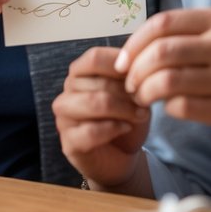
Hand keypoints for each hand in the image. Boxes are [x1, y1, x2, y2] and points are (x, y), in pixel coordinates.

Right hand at [53, 47, 149, 188]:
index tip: (142, 76)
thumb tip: (137, 63)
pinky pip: (91, 131)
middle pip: (98, 81)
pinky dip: (114, 128)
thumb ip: (131, 74)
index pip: (95, 57)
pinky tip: (126, 128)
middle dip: (128, 92)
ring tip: (140, 114)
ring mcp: (64, 116)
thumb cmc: (127, 116)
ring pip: (93, 103)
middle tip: (146, 101)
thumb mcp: (133, 90)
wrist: (124, 153)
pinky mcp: (68, 142)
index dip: (121, 65)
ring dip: (123, 109)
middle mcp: (67, 91)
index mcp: (80, 72)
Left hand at [117, 7, 210, 143]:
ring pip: (168, 80)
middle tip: (130, 84)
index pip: (163, 23)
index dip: (134, 43)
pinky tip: (169, 109)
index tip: (122, 61)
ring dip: (146, 92)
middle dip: (135, 70)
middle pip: (161, 51)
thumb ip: (192, 34)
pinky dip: (168, 109)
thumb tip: (137, 44)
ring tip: (143, 98)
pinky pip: (184, 107)